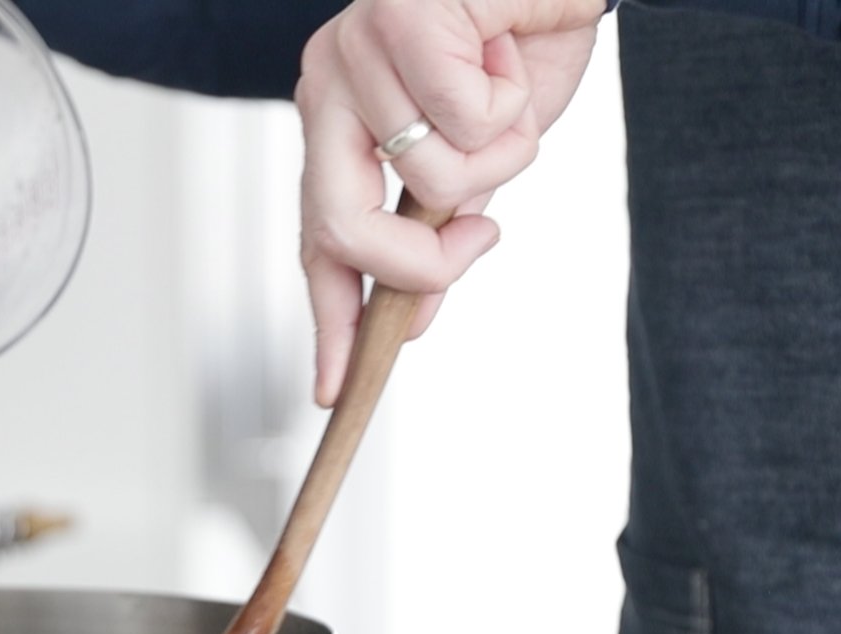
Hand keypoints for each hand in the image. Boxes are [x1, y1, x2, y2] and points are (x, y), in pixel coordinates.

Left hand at [298, 0, 601, 406]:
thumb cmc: (522, 41)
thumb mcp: (481, 155)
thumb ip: (442, 227)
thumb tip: (417, 315)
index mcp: (335, 121)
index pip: (318, 239)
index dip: (330, 317)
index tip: (334, 388)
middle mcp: (326, 86)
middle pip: (342, 228)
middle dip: (423, 262)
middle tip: (482, 237)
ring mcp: (351, 50)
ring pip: (430, 178)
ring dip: (503, 148)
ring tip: (508, 84)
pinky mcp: (396, 17)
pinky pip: (466, 118)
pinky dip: (514, 97)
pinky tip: (508, 47)